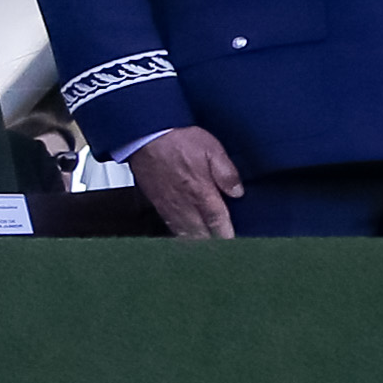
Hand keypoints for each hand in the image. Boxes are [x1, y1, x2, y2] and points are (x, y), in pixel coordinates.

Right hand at [130, 125, 242, 239]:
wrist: (145, 136)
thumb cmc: (177, 139)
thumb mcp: (212, 149)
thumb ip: (226, 172)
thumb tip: (238, 191)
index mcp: (201, 192)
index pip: (218, 222)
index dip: (227, 234)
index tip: (234, 241)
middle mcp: (184, 204)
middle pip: (201, 235)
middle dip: (213, 242)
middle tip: (224, 246)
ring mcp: (169, 206)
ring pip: (184, 234)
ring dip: (197, 241)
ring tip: (207, 245)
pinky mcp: (157, 203)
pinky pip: (170, 226)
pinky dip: (180, 234)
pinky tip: (186, 234)